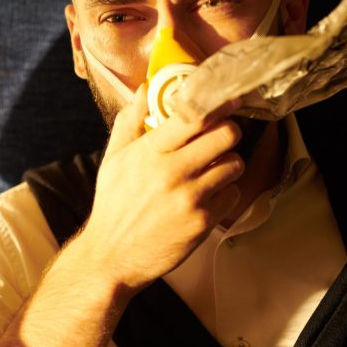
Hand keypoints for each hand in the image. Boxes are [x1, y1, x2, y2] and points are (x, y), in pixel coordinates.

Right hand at [71, 84, 244, 292]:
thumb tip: (143, 89)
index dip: (218, 104)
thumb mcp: (113, 160)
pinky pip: (232, 195)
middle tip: (222, 138)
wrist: (112, 257)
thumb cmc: (113, 205)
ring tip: (213, 170)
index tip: (230, 100)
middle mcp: (172, 171)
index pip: (194, 115)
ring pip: (234, 165)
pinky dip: (225, 194)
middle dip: (229, 133)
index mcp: (150, 151)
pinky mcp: (203, 222)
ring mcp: (190, 198)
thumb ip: (130, 122)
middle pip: (226, 135)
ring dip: (229, 165)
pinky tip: (208, 198)